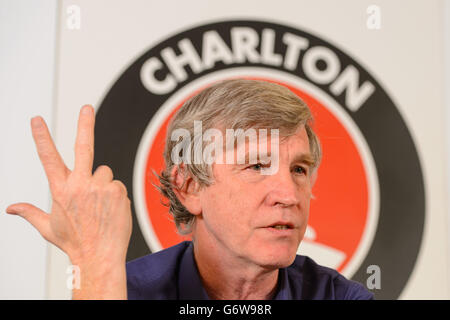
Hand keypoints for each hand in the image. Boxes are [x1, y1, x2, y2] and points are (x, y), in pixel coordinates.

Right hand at [6, 105, 131, 298]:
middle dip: (84, 125)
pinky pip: (117, 185)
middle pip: (84, 147)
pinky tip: (111, 210)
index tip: (37, 120)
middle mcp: (81, 184)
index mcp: (61, 189)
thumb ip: (30, 213)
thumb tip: (10, 208)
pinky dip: (115, 194)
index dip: (42, 137)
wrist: (99, 256)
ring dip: (102, 184)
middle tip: (86, 108)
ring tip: (100, 206)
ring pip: (104, 173)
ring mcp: (102, 187)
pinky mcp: (119, 191)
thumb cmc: (74, 242)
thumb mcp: (48, 227)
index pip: (48, 158)